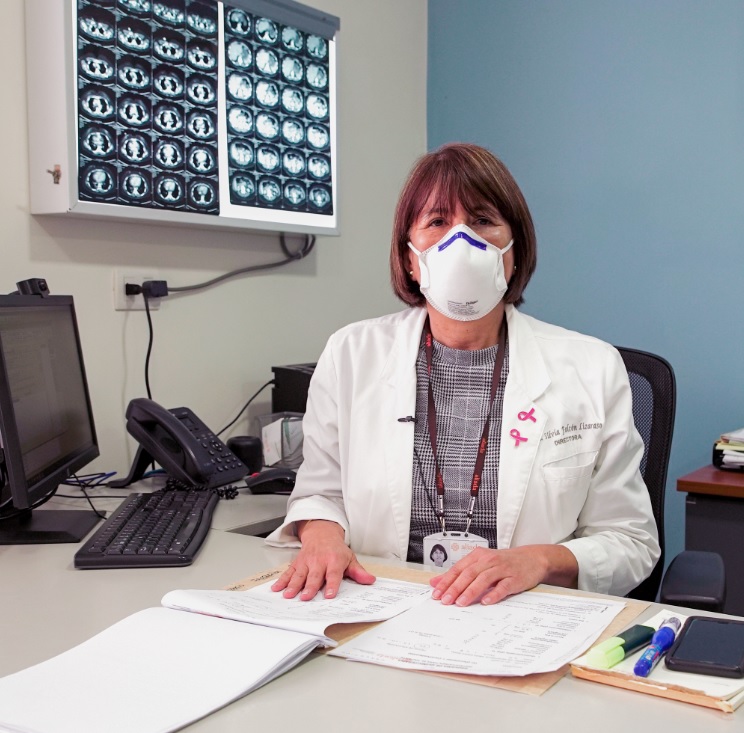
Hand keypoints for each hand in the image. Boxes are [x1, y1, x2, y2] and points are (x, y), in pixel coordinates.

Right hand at [271, 519, 375, 599]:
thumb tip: (370, 580)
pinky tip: (276, 588)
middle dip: (310, 587)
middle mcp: (319, 560)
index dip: (331, 585)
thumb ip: (358, 572)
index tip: (329, 595)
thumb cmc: (336, 550)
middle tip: (306, 597)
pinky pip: (289, 572)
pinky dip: (282, 580)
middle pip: (314, 575)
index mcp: (334, 560)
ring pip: (300, 574)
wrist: (322, 533)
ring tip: (289, 595)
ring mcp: (306, 561)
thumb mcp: (350, 558)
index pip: (333, 574)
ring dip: (293, 585)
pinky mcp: (297, 563)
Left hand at [430, 544, 577, 606]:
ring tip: (460, 603)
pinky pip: (503, 586)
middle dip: (455, 588)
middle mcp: (488, 560)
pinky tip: (486, 601)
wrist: (532, 559)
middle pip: (468, 574)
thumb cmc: (503, 563)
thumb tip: (436, 582)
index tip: (436, 594)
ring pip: (483, 579)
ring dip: (470, 591)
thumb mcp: (480, 564)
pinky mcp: (514, 578)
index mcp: (478, 556)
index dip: (446, 581)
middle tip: (445, 601)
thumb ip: (459, 573)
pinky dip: (494, 594)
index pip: (458, 569)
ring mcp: (502, 568)